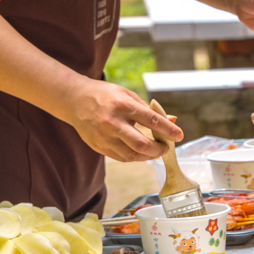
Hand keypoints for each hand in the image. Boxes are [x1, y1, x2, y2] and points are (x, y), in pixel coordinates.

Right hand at [59, 76, 182, 161]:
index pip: (151, 120)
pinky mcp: (98, 146)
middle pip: (141, 144)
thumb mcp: (128, 95)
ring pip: (131, 155)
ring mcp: (104, 136)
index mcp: (123, 106)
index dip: (168, 130)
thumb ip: (149, 110)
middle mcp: (113, 123)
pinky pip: (120, 157)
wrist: (74, 100)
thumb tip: (172, 120)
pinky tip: (140, 153)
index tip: (179, 136)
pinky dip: (133, 157)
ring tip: (154, 152)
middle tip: (166, 149)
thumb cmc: (105, 95)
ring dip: (147, 156)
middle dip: (158, 150)